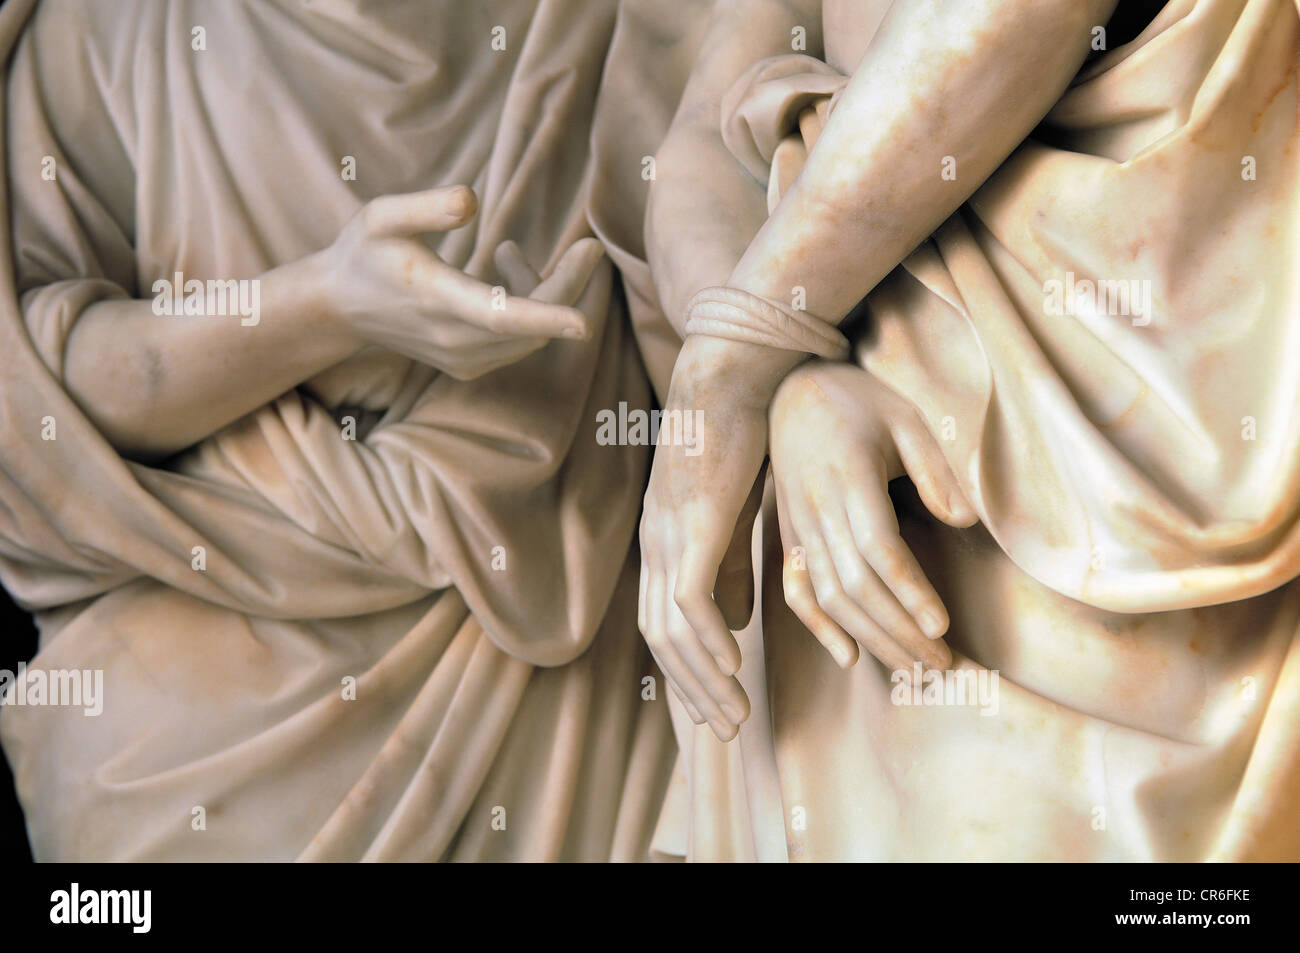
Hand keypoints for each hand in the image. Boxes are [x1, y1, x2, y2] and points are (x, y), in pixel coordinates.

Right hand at [315, 185, 603, 378]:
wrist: (342, 306)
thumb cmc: (365, 252)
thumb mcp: (382, 216)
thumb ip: (426, 207)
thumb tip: (473, 201)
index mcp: (436, 299)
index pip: (498, 316)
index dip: (544, 317)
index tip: (583, 323)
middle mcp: (453, 339)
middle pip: (531, 324)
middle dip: (567, 286)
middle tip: (589, 247)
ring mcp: (463, 360)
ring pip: (529, 335)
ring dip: (541, 292)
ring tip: (508, 252)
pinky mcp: (469, 367)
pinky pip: (518, 342)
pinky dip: (528, 309)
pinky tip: (504, 270)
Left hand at [637, 336, 796, 740]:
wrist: (731, 374)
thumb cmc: (738, 437)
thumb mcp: (734, 514)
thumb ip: (730, 567)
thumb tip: (734, 620)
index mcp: (663, 542)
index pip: (663, 626)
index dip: (687, 672)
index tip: (717, 707)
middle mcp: (654, 544)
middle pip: (660, 640)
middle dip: (692, 691)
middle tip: (725, 728)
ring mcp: (667, 534)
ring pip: (671, 630)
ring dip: (703, 678)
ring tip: (736, 713)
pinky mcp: (689, 523)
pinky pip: (689, 600)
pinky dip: (708, 640)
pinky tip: (737, 665)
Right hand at [770, 360, 976, 671]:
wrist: (790, 391)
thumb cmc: (859, 402)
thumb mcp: (906, 418)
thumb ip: (934, 469)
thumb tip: (964, 520)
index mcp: (849, 476)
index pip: (878, 547)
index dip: (909, 591)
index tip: (941, 626)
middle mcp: (816, 508)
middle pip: (856, 585)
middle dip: (899, 632)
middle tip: (942, 663)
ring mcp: (796, 526)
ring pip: (828, 596)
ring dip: (871, 638)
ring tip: (912, 667)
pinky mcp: (786, 536)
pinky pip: (795, 590)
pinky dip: (818, 627)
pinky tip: (849, 657)